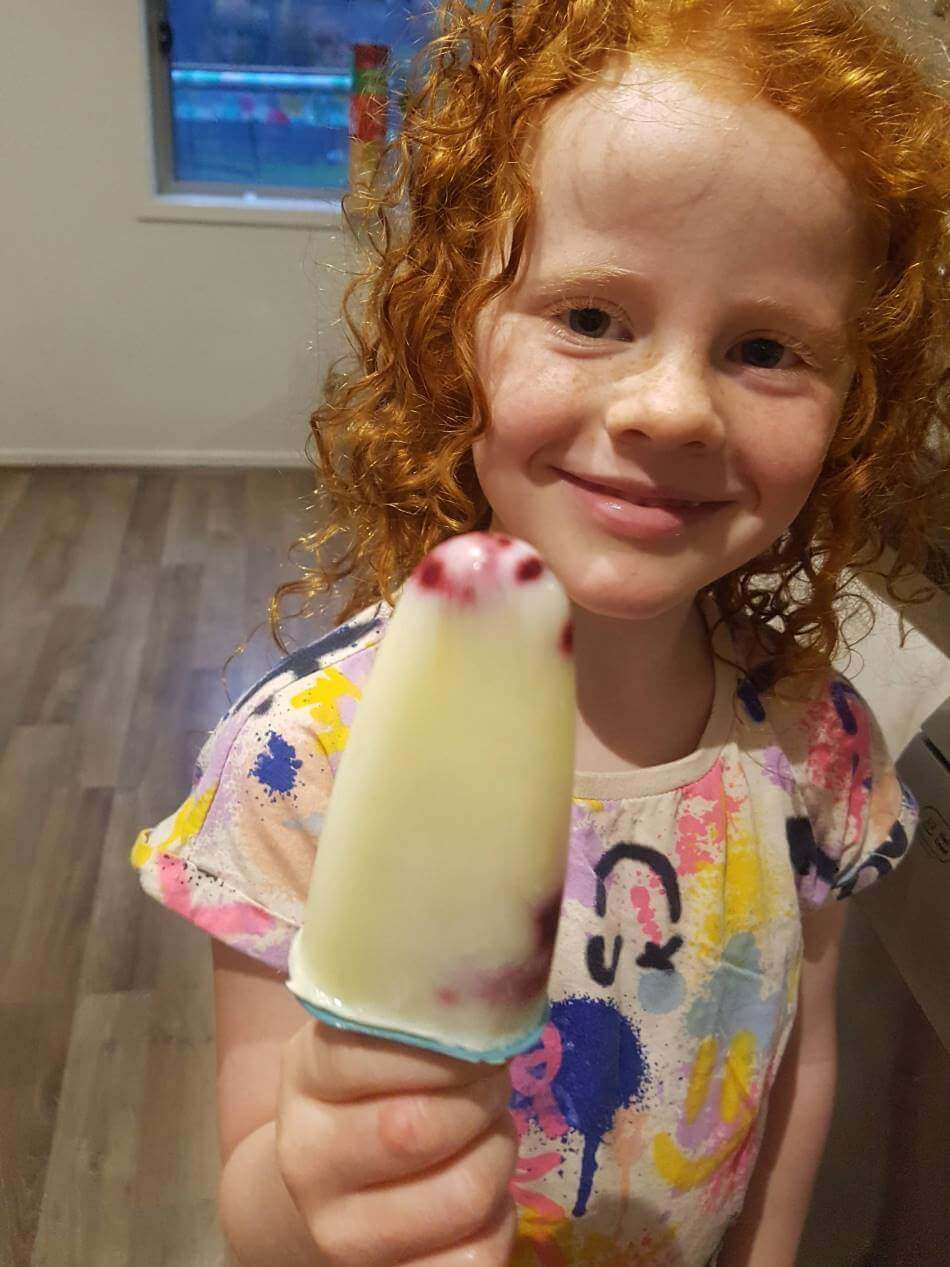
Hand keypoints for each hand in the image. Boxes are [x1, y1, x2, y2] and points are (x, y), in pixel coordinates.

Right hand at [276, 1020, 518, 1265]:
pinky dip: (501, 1220)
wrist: (328, 1177)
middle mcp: (307, 1159)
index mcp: (305, 1076)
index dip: (450, 1043)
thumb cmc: (374, 1085)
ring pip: (462, 1196)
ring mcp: (341, 1234)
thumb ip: (415, 1011)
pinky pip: (477, 1258)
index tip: (477, 1033)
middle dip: (481, 1096)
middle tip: (491, 1078)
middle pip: (418, 1129)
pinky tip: (482, 1194)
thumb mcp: (374, 1033)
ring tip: (487, 1131)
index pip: (378, 1051)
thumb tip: (490, 992)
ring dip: (498, 1153)